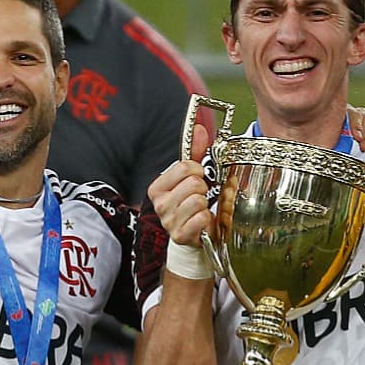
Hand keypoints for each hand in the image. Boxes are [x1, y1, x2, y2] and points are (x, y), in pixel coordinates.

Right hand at [148, 123, 214, 247]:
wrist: (193, 236)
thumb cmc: (191, 204)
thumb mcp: (191, 177)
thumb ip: (195, 153)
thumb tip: (198, 128)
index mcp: (157, 187)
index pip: (184, 167)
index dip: (197, 170)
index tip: (198, 177)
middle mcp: (159, 204)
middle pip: (193, 183)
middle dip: (203, 188)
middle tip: (200, 195)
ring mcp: (169, 221)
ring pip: (198, 200)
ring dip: (206, 204)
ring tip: (201, 208)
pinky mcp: (180, 235)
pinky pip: (202, 218)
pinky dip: (207, 219)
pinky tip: (202, 221)